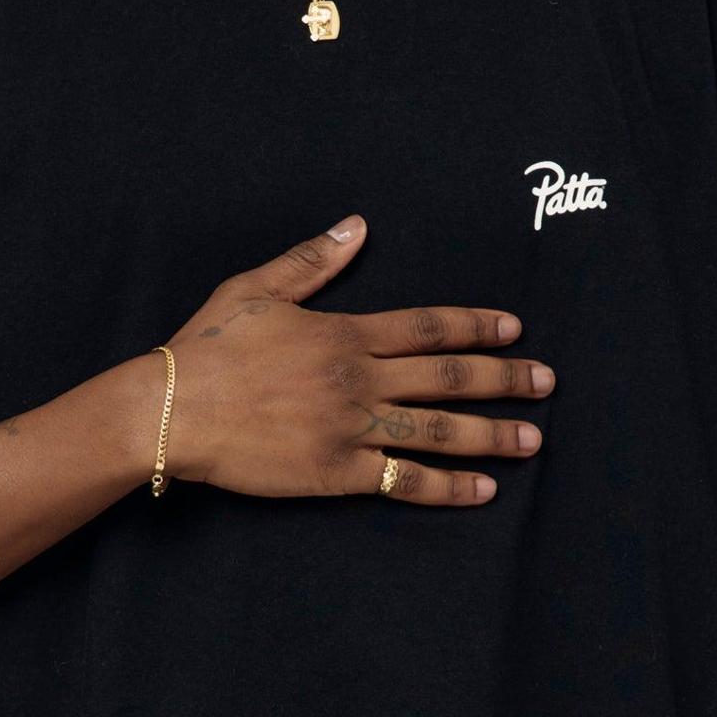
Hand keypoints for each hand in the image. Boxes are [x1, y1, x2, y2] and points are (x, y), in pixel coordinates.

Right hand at [155, 212, 554, 504]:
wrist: (169, 411)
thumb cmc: (206, 348)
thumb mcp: (255, 288)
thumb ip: (312, 260)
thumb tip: (357, 226)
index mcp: (344, 332)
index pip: (428, 327)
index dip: (477, 327)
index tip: (515, 329)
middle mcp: (359, 378)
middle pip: (449, 377)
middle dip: (505, 379)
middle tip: (546, 382)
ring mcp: (351, 427)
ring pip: (438, 430)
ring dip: (492, 434)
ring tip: (533, 439)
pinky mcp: (336, 472)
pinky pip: (403, 482)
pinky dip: (447, 487)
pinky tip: (482, 490)